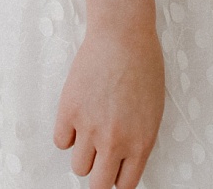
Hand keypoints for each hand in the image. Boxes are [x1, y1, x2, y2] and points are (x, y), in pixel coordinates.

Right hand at [55, 24, 162, 187]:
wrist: (122, 38)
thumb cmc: (143, 68)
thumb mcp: (152, 113)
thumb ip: (137, 139)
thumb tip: (123, 156)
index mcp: (140, 144)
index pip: (125, 185)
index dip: (118, 180)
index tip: (114, 173)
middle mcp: (115, 142)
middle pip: (99, 184)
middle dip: (98, 176)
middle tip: (98, 163)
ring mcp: (89, 128)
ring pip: (78, 166)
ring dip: (82, 155)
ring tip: (87, 137)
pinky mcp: (68, 110)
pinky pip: (60, 141)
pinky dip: (66, 135)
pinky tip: (75, 120)